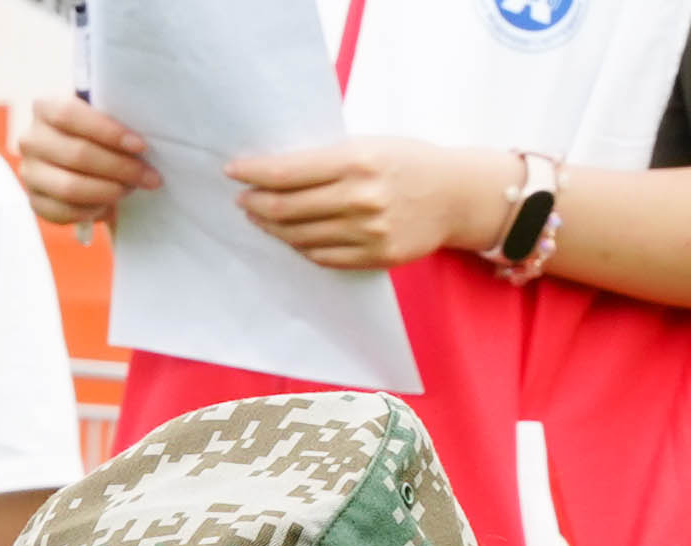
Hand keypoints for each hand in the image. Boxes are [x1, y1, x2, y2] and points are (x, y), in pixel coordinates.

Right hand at [14, 94, 163, 232]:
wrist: (79, 159)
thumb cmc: (97, 133)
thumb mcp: (101, 115)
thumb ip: (112, 119)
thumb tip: (140, 143)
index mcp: (45, 108)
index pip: (70, 115)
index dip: (108, 131)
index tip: (140, 146)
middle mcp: (30, 140)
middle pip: (77, 154)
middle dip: (119, 167)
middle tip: (148, 177)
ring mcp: (29, 173)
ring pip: (69, 187)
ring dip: (108, 191)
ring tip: (131, 189)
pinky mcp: (34, 201)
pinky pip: (63, 211)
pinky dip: (91, 210)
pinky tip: (109, 205)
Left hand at [227, 134, 511, 275]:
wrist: (457, 195)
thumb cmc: (409, 162)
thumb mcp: (371, 144)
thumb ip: (328, 158)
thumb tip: (275, 169)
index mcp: (357, 161)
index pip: (287, 172)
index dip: (253, 173)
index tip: (233, 171)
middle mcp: (360, 198)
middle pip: (286, 208)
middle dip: (255, 203)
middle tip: (243, 198)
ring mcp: (367, 232)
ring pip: (299, 236)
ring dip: (272, 227)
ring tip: (261, 215)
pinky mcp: (375, 256)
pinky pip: (321, 256)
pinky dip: (300, 246)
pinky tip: (291, 235)